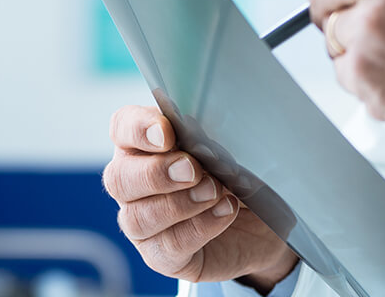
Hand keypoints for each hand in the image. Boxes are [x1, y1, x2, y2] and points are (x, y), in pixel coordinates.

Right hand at [104, 105, 298, 290]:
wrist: (265, 220)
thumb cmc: (237, 175)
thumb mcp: (228, 148)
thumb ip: (207, 138)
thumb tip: (202, 140)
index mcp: (142, 145)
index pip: (122, 128)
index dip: (138, 129)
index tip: (167, 133)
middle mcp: (133, 184)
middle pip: (118, 179)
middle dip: (155, 173)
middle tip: (192, 169)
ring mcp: (143, 223)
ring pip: (137, 218)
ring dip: (178, 204)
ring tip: (215, 192)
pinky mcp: (162, 256)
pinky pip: (168, 246)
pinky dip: (199, 227)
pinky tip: (225, 211)